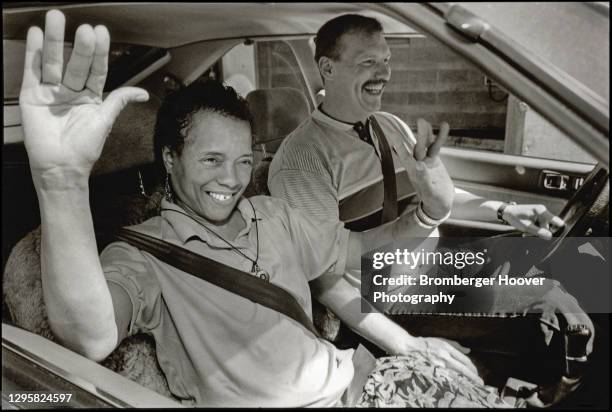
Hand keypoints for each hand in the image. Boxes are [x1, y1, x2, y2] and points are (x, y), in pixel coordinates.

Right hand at [20, 10, 148, 182]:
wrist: (62, 168)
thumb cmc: (84, 149)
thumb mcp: (105, 121)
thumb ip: (119, 101)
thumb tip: (143, 93)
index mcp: (90, 96)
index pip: (96, 69)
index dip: (99, 52)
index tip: (101, 33)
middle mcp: (71, 91)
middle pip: (76, 63)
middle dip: (80, 45)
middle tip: (84, 28)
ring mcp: (51, 92)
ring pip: (53, 62)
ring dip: (54, 40)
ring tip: (56, 19)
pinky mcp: (32, 95)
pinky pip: (33, 71)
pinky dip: (34, 53)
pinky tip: (36, 35)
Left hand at [398, 119, 453, 219]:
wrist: (441, 204)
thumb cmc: (433, 201)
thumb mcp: (429, 192)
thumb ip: (423, 178)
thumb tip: (418, 165)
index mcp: (413, 173)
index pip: (405, 156)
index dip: (400, 145)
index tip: (393, 134)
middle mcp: (418, 165)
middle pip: (418, 148)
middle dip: (420, 135)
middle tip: (421, 120)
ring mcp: (426, 162)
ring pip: (426, 145)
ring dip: (426, 133)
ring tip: (425, 121)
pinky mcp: (434, 161)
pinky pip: (436, 147)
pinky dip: (440, 137)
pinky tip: (444, 126)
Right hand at [415, 337, 483, 384]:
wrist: (410, 347)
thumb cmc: (425, 343)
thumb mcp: (441, 340)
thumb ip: (455, 345)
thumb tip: (468, 350)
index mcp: (447, 348)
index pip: (464, 360)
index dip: (472, 368)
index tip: (477, 374)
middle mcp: (444, 357)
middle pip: (462, 369)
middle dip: (472, 377)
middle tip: (479, 383)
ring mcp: (438, 365)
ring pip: (455, 375)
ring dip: (464, 380)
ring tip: (471, 385)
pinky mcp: (433, 370)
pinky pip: (446, 377)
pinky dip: (454, 381)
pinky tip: (457, 384)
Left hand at [502, 204, 564, 239]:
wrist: (506, 212)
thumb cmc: (515, 217)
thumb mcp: (526, 227)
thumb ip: (538, 232)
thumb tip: (550, 237)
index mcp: (542, 211)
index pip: (556, 221)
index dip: (557, 229)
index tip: (555, 236)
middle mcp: (543, 211)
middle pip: (549, 226)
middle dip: (541, 232)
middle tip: (529, 235)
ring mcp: (540, 214)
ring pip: (544, 227)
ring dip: (536, 232)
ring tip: (526, 233)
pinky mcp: (537, 217)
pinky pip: (539, 225)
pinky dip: (534, 229)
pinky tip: (526, 231)